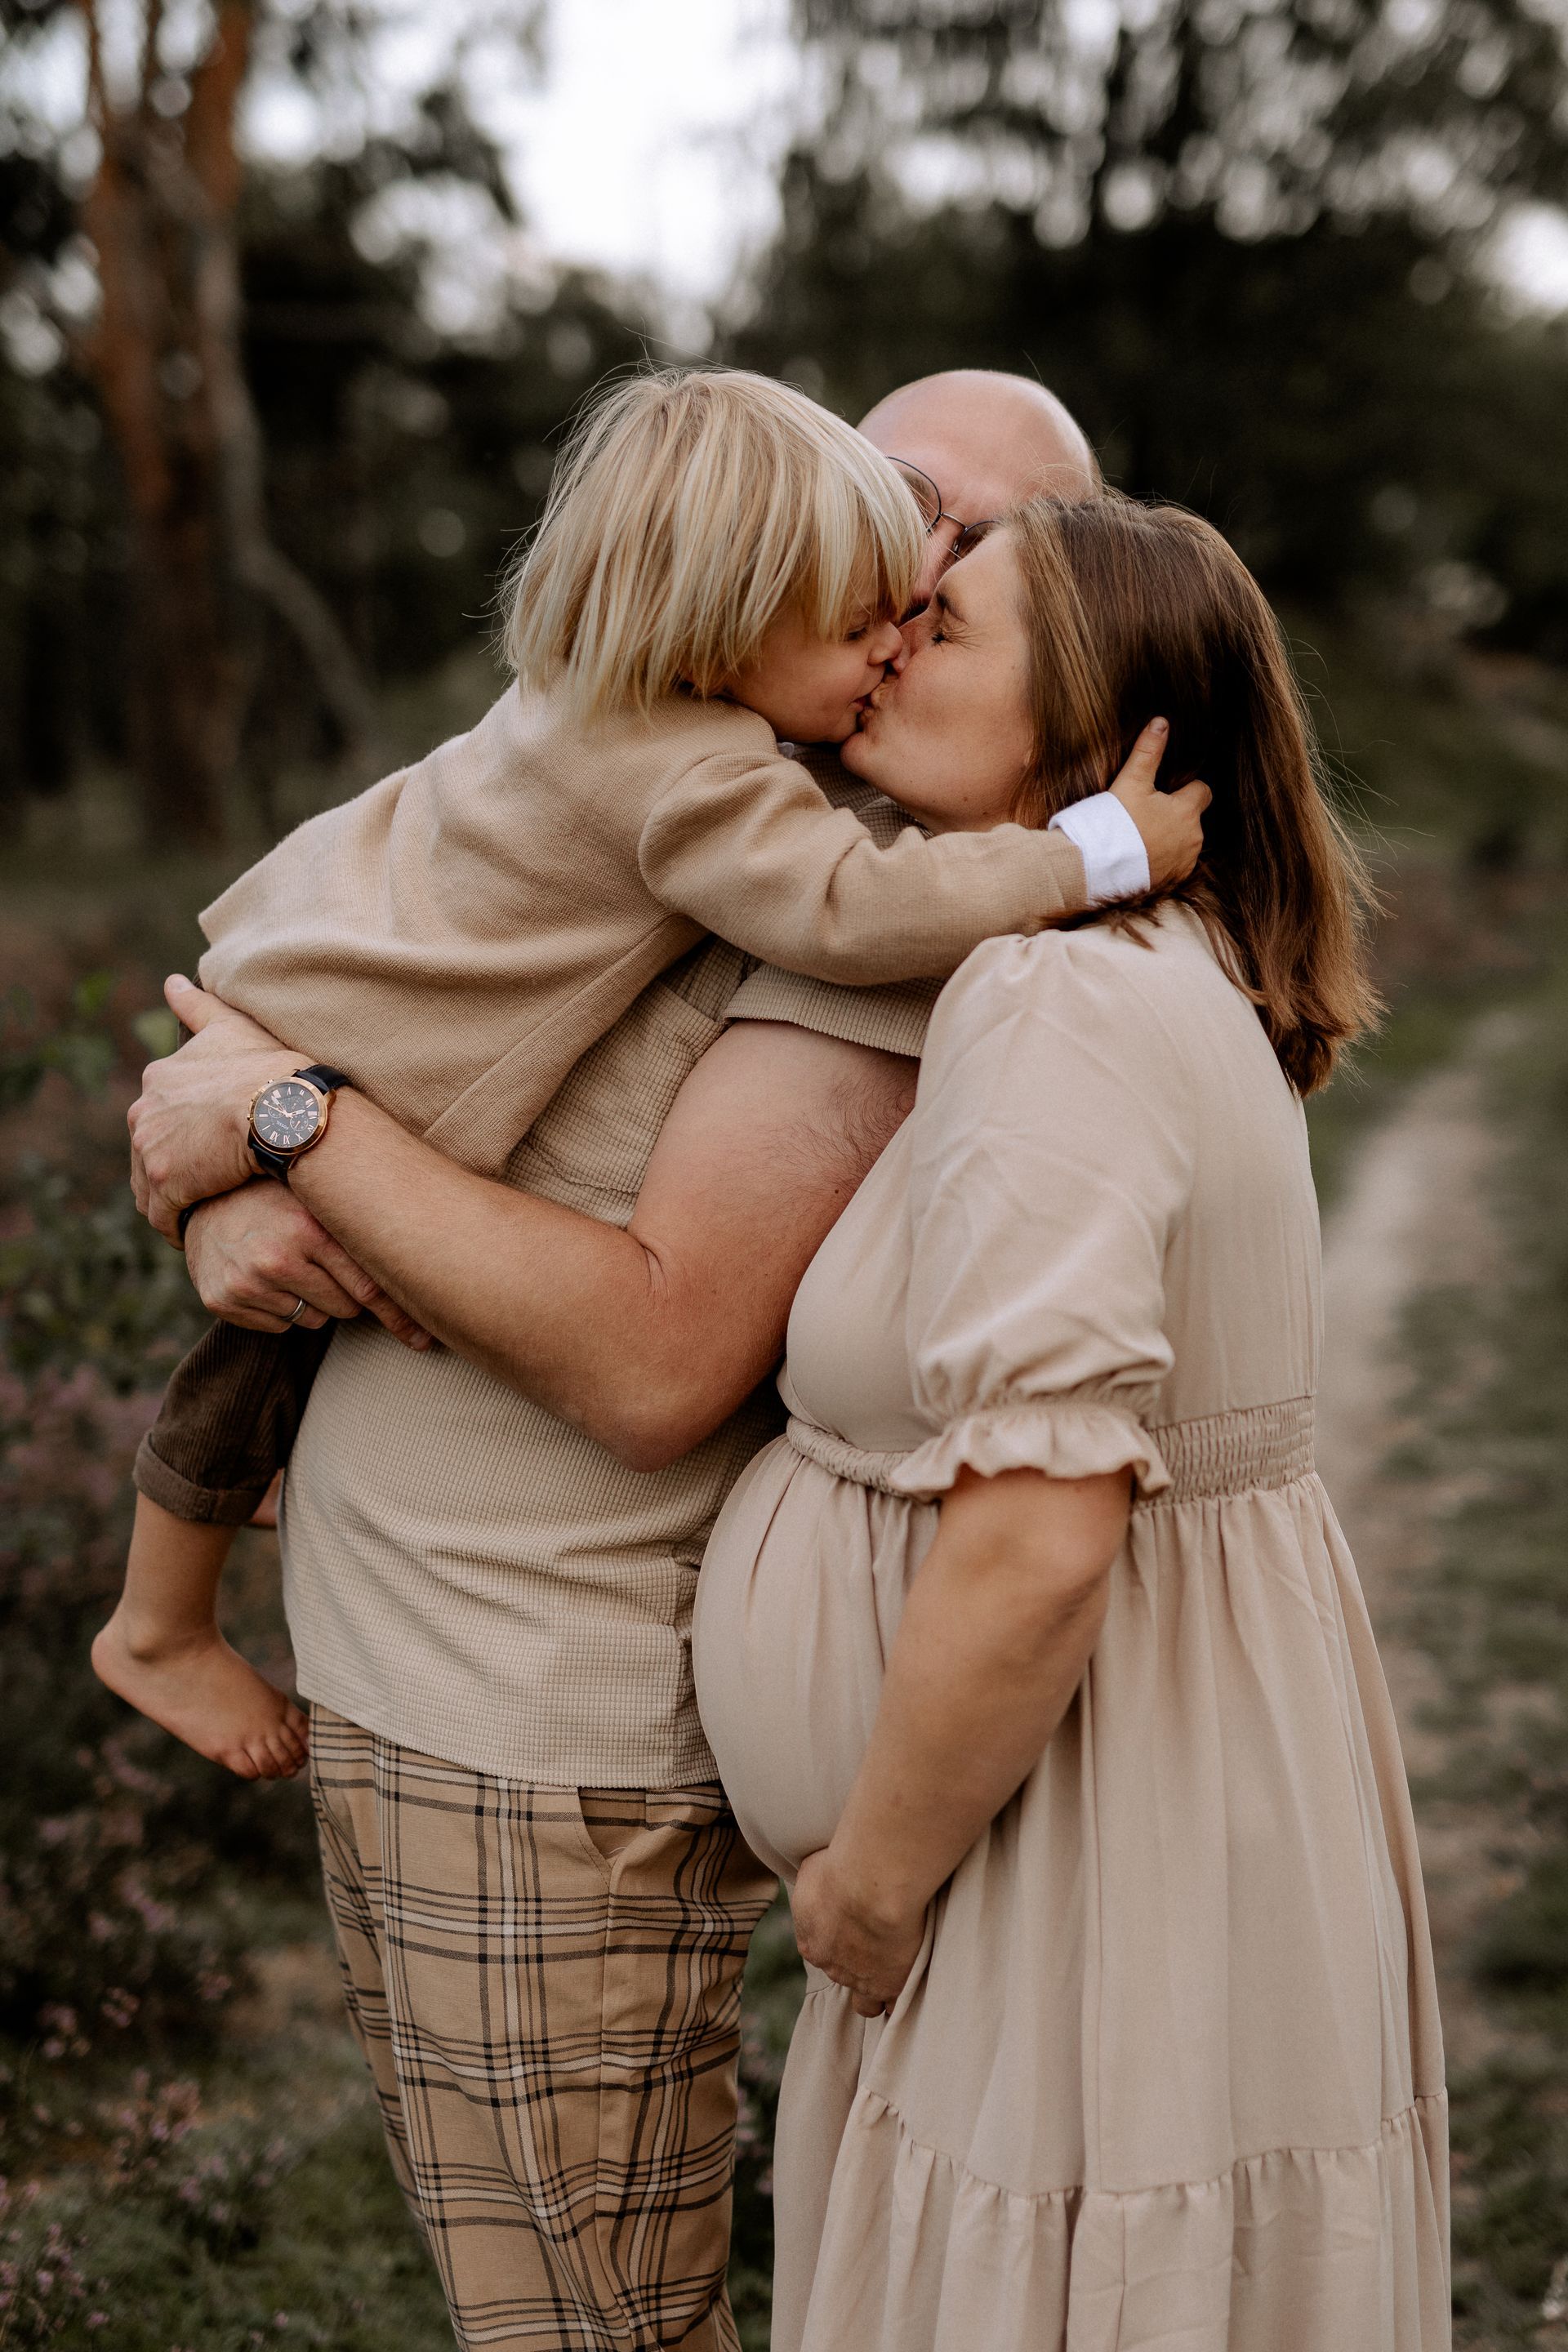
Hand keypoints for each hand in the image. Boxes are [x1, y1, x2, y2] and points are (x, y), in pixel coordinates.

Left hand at [129, 975, 298, 1239]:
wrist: (284, 1107)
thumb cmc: (269, 1067)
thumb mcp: (232, 1026)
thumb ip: (199, 1005)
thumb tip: (172, 981)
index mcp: (158, 1079)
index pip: (157, 1118)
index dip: (181, 1137)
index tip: (204, 1150)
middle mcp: (143, 1112)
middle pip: (148, 1153)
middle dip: (170, 1172)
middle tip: (203, 1187)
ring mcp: (151, 1149)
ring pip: (151, 1187)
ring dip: (171, 1202)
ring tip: (199, 1214)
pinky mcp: (167, 1184)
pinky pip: (164, 1216)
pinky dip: (177, 1225)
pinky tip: (196, 1231)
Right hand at [185, 1182, 433, 1347]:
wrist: (203, 1194)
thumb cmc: (279, 1195)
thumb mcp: (321, 1201)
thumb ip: (362, 1228)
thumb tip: (428, 1271)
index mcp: (310, 1226)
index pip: (369, 1287)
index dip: (400, 1314)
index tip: (424, 1338)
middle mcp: (277, 1255)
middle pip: (346, 1308)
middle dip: (348, 1293)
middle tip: (327, 1262)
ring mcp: (247, 1281)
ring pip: (314, 1320)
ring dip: (315, 1301)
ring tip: (294, 1263)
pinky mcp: (224, 1300)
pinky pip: (281, 1327)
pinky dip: (282, 1309)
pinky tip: (268, 1276)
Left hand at [790, 1848, 925, 2018]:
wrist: (873, 1884)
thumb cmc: (841, 1869)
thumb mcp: (812, 1870)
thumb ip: (814, 1887)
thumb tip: (818, 1884)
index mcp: (812, 1941)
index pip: (821, 1949)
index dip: (837, 1940)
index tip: (854, 1926)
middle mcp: (833, 1967)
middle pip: (844, 1974)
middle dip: (857, 1964)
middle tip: (876, 1945)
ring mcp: (862, 1981)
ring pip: (866, 2003)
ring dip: (877, 1990)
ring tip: (895, 1972)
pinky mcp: (891, 1986)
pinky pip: (896, 2005)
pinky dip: (903, 1996)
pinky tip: (912, 1981)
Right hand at [1109, 718, 1209, 890]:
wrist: (1095, 868)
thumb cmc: (1115, 823)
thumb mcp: (1130, 782)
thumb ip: (1148, 751)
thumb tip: (1162, 722)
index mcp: (1187, 811)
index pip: (1203, 791)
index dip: (1187, 788)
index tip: (1167, 791)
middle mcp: (1193, 839)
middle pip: (1193, 819)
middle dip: (1177, 815)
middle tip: (1147, 814)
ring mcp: (1183, 863)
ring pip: (1184, 843)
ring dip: (1170, 839)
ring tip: (1142, 837)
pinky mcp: (1171, 882)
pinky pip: (1174, 865)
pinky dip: (1163, 860)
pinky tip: (1141, 856)